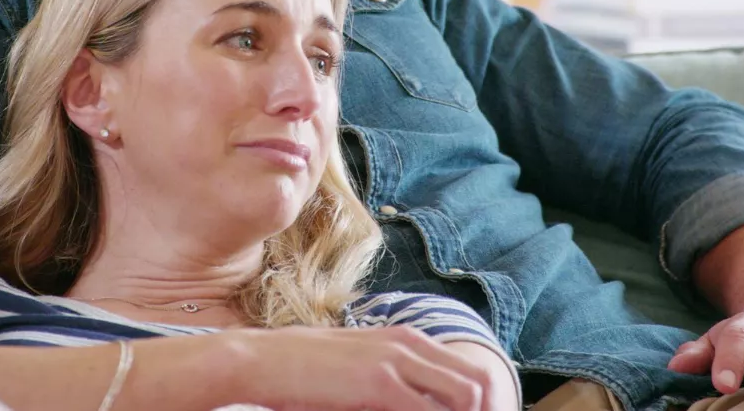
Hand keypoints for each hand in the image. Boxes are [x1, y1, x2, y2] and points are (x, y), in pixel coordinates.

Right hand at [232, 326, 494, 410]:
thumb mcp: (358, 367)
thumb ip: (393, 380)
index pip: (471, 371)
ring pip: (467, 397)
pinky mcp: (380, 384)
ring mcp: (397, 360)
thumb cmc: (303, 371)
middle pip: (481, 383)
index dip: (484, 406)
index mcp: (408, 338)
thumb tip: (417, 402)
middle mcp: (410, 343)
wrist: (260, 361)